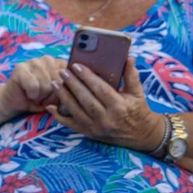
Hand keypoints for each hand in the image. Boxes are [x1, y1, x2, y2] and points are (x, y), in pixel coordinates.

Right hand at [0, 55, 69, 123]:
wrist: (17, 103)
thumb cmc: (41, 100)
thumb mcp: (60, 97)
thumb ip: (69, 90)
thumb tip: (73, 87)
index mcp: (61, 64)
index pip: (72, 76)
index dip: (66, 91)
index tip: (58, 95)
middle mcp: (48, 59)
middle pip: (60, 82)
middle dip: (53, 95)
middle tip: (44, 97)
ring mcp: (33, 62)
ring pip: (47, 85)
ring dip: (42, 97)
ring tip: (36, 96)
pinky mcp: (20, 68)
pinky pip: (34, 86)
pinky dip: (32, 95)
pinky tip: (28, 93)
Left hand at [48, 60, 163, 150]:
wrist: (142, 135)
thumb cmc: (138, 110)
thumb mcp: (137, 93)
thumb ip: (131, 75)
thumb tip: (128, 58)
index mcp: (120, 107)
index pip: (101, 89)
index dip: (87, 77)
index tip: (76, 65)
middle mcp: (107, 119)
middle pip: (86, 99)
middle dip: (72, 84)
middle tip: (62, 71)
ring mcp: (97, 128)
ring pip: (76, 111)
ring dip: (63, 96)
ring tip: (54, 83)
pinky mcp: (89, 134)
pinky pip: (71, 125)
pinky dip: (59, 117)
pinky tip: (50, 106)